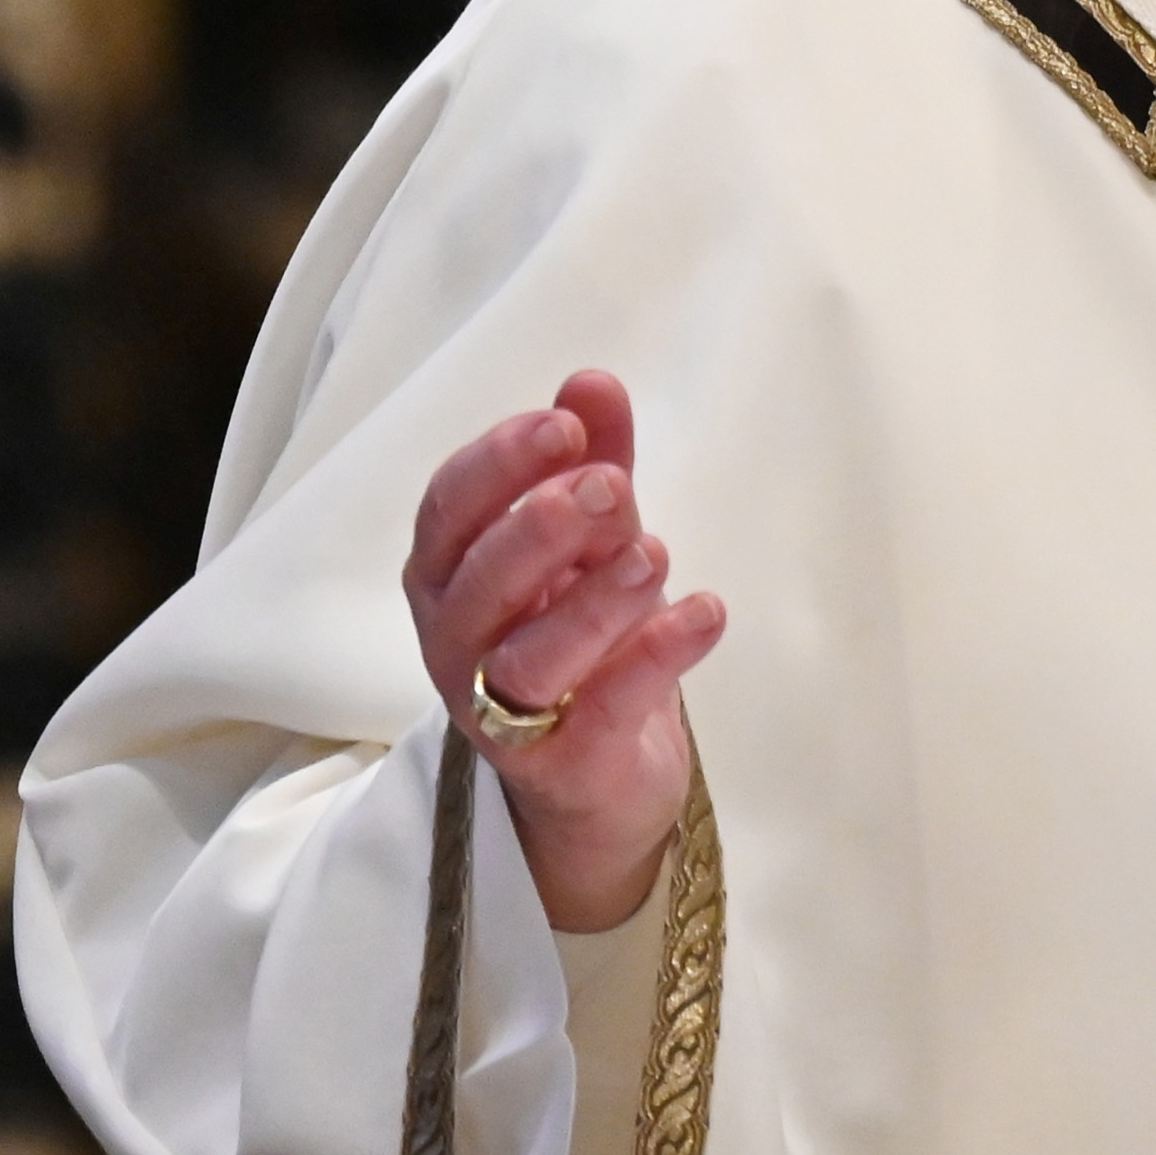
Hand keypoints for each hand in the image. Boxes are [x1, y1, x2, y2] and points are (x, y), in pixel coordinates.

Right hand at [400, 373, 725, 932]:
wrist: (602, 773)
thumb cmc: (582, 633)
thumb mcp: (592, 539)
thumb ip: (594, 463)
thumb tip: (590, 381)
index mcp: (451, 575)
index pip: (450, 511)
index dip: (499, 465)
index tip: (564, 426)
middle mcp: (460, 643)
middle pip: (480, 582)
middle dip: (541, 527)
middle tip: (611, 487)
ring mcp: (502, 712)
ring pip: (528, 657)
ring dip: (592, 601)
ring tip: (654, 554)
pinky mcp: (564, 763)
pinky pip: (600, 712)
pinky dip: (652, 660)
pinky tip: (705, 612)